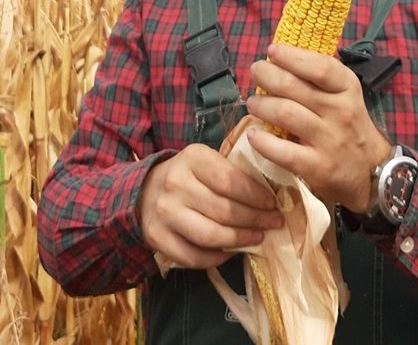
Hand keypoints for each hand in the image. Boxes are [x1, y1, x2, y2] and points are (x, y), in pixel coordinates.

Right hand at [139, 143, 283, 269]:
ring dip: (240, 240)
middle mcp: (175, 183)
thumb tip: (270, 199)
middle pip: (224, 210)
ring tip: (258, 238)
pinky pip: (193, 256)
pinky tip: (231, 252)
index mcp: (192, 158)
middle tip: (274, 223)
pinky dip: (217, 258)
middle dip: (255, 220)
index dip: (257, 196)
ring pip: (211, 236)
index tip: (273, 204)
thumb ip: (232, 173)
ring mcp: (164, 212)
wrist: (143, 190)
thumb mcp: (207, 162)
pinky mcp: (157, 237)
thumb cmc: (187, 176)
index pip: (231, 181)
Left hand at [246, 43, 393, 212]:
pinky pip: (282, 151)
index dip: (292, 56)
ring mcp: (329, 140)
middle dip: (266, 75)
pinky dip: (262, 141)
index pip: (320, 67)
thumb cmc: (349, 126)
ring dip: (261, 105)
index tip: (272, 51)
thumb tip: (281, 58)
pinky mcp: (318, 167)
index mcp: (347, 89)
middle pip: (293, 86)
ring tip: (253, 103)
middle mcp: (340, 112)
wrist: (371, 171)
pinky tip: (254, 135)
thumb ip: (318, 79)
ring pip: (285, 113)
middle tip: (256, 73)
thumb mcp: (345, 97)